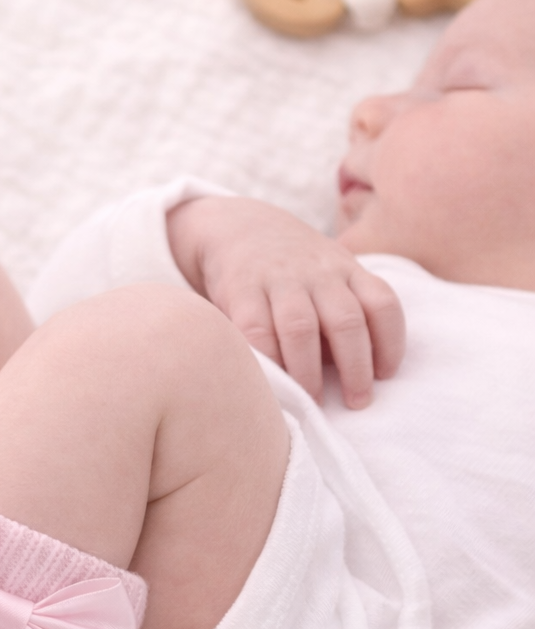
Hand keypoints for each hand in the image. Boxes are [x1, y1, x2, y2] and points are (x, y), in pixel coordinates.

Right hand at [166, 196, 404, 407]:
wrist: (238, 226)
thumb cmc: (293, 270)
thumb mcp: (328, 277)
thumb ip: (341, 317)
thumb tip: (353, 378)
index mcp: (347, 271)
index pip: (382, 304)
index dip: (390, 342)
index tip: (386, 375)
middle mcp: (318, 273)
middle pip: (346, 321)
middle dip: (355, 367)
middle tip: (357, 402)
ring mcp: (279, 279)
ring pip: (302, 328)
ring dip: (309, 372)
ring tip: (313, 402)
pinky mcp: (241, 289)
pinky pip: (256, 330)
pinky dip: (267, 360)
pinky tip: (273, 382)